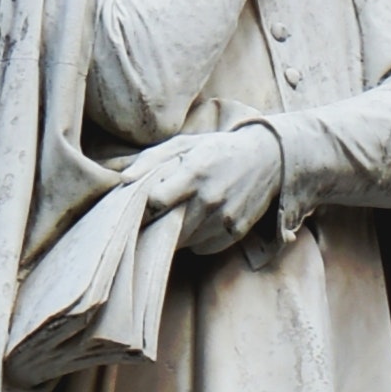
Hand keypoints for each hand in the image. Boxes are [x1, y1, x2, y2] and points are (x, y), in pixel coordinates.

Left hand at [139, 122, 285, 258]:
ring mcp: (224, 219)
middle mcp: (210, 199)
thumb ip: (149, 159)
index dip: (143, 206)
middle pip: (166, 227)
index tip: (137, 206)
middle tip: (148, 219)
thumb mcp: (183, 144)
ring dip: (174, 233)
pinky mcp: (234, 233)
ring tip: (175, 216)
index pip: (155, 201)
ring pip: (183, 241)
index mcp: (194, 173)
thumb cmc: (217, 149)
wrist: (268, 158)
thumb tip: (122, 181)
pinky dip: (194, 239)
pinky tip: (197, 222)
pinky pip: (201, 247)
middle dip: (155, 224)